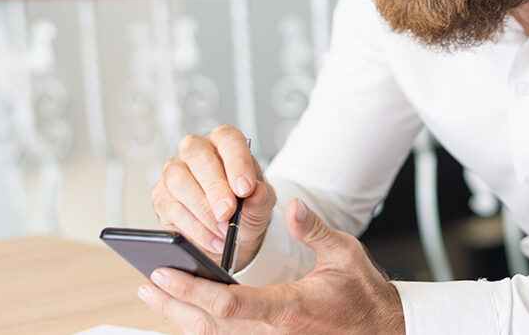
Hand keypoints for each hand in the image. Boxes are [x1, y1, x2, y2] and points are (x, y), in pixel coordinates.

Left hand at [138, 198, 404, 334]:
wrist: (382, 330)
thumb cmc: (364, 294)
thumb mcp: (346, 254)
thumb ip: (315, 230)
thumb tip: (294, 206)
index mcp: (290, 309)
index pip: (230, 303)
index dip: (192, 290)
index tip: (164, 274)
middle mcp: (274, 333)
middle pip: (210, 325)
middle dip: (174, 304)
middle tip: (146, 282)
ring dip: (181, 316)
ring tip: (155, 294)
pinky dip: (203, 325)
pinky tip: (186, 310)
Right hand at [151, 124, 275, 269]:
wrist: (231, 230)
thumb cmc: (246, 206)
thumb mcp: (261, 203)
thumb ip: (261, 197)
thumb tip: (256, 193)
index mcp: (224, 142)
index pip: (229, 140)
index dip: (237, 162)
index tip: (245, 188)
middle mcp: (196, 151)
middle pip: (199, 157)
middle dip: (215, 188)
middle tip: (228, 212)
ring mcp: (175, 171)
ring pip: (179, 182)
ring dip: (203, 211)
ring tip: (224, 230)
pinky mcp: (161, 196)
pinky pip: (172, 209)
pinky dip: (195, 229)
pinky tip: (213, 239)